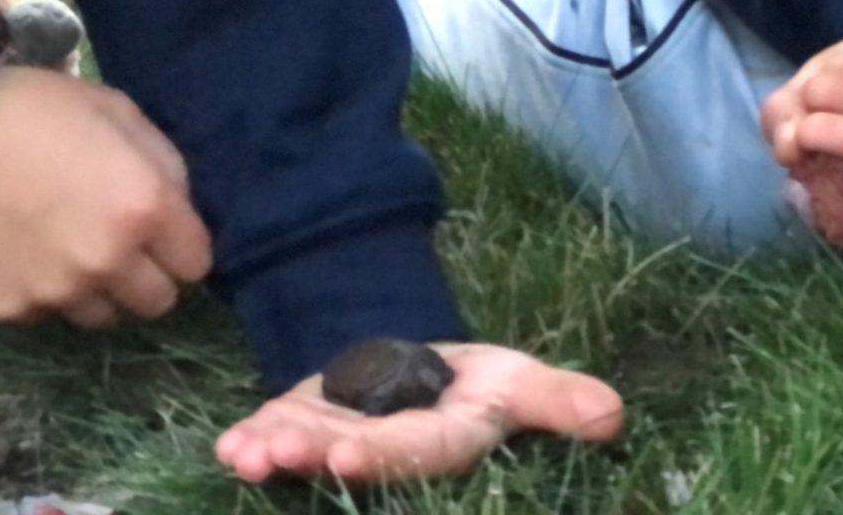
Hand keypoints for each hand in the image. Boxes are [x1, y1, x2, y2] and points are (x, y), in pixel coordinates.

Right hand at [0, 66, 211, 327]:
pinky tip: (31, 254)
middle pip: (157, 302)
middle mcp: (108, 262)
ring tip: (76, 250)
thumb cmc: (40, 112)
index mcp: (145, 209)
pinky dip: (49, 293)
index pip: (197, 264)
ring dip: (102, 290)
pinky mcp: (9, 310)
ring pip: (103, 315)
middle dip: (152, 276)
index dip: (187, 248)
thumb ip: (163, 167)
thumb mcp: (121, 116)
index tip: (171, 236)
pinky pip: (48, 314)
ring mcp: (56, 293)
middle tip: (128, 246)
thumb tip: (179, 207)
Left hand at [214, 344, 623, 484]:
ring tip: (247, 453)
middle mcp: (389, 455)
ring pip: (310, 452)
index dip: (380, 460)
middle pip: (350, 461)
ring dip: (277, 455)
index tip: (343, 454)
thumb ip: (560, 403)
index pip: (412, 458)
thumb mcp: (524, 383)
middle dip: (312, 458)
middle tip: (278, 453)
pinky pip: (283, 437)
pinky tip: (228, 445)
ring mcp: (345, 444)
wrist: (434, 381)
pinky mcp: (313, 427)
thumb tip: (614, 418)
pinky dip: (254, 440)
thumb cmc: (485, 388)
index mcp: (444, 447)